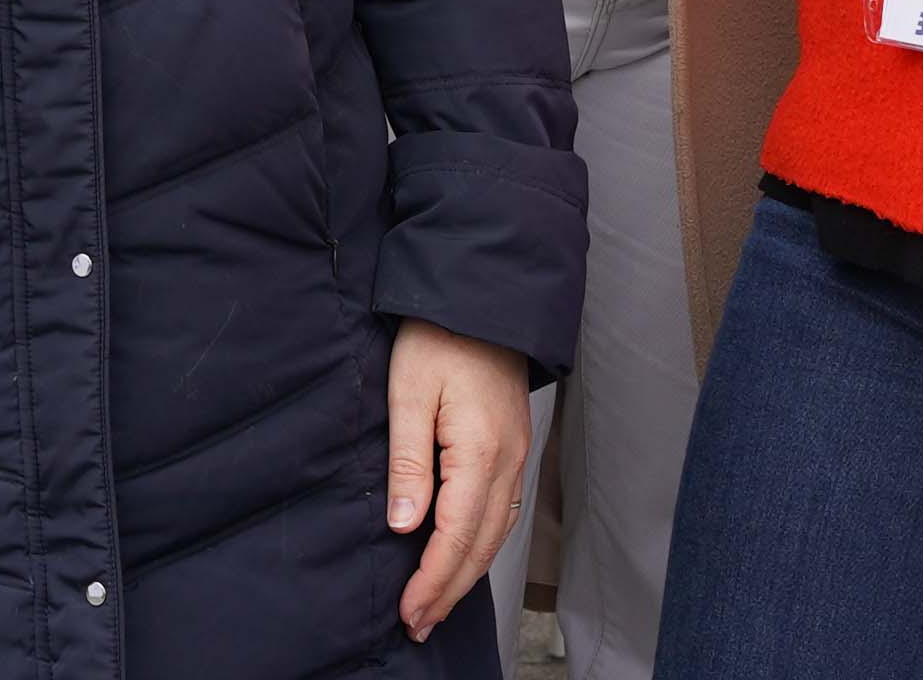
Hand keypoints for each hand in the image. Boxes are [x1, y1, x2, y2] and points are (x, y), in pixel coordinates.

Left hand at [382, 320, 531, 646]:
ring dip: (466, 574)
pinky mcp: (513, 450)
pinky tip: (463, 558)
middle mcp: (507, 463)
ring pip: (496, 535)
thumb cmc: (439, 336)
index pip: (456, 536)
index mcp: (480, 452)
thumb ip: (408, 462)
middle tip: (418, 624)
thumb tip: (407, 526)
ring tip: (436, 604)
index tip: (409, 612)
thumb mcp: (408, 392)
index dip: (432, 580)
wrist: (481, 298)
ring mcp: (516, 458)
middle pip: (481, 546)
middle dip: (449, 591)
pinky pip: (503, 513)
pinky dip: (482, 545)